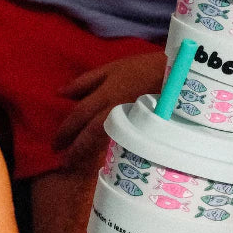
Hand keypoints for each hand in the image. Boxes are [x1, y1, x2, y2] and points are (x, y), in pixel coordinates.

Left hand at [53, 51, 167, 163]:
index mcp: (105, 95)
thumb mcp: (111, 69)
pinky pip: (118, 143)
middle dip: (75, 149)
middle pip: (89, 134)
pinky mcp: (140, 130)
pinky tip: (99, 159)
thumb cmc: (142, 69)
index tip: (54, 145)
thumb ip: (84, 82)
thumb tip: (60, 93)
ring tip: (76, 164)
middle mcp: (114, 111)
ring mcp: (129, 122)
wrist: (177, 77)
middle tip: (63, 163)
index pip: (79, 116)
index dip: (65, 132)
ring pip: (103, 141)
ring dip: (87, 154)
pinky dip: (105, 151)